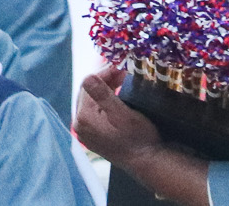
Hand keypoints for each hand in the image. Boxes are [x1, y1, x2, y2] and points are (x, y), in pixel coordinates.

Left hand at [75, 69, 212, 205]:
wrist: (147, 161)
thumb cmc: (138, 137)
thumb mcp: (123, 113)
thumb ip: (103, 95)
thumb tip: (88, 76)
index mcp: (84, 118)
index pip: (88, 85)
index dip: (104, 73)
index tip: (120, 67)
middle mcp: (80, 126)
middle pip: (88, 93)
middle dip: (105, 80)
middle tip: (122, 72)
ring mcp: (86, 132)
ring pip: (92, 102)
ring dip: (105, 89)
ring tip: (122, 81)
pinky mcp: (94, 136)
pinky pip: (95, 112)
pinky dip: (104, 101)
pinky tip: (117, 97)